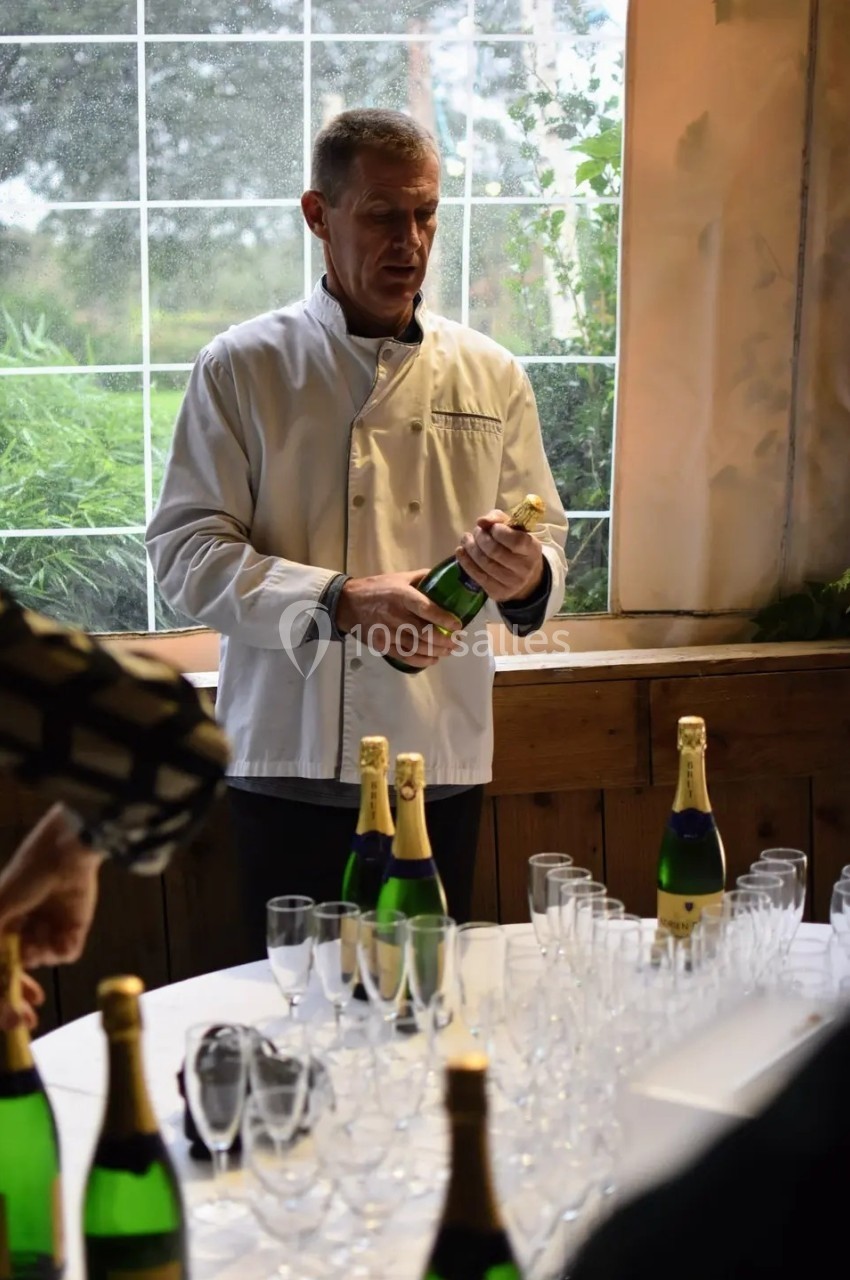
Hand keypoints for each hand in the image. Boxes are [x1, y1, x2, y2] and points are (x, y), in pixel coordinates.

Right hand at [0, 803, 103, 1027]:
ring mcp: (46, 931)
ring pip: (42, 961)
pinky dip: (64, 944)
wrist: (65, 855)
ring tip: (44, 923)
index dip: (1, 997)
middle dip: (21, 995)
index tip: (10, 1020)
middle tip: (28, 1016)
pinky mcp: (72, 929)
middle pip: (18, 975)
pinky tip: (64, 924)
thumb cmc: (24, 878)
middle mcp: (20, 931)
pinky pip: (66, 953)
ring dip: (41, 949)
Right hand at [336, 570, 462, 668]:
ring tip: (448, 650)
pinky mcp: (382, 645)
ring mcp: (387, 632)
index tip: (458, 625)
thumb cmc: (377, 588)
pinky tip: (433, 659)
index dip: (444, 619)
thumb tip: (445, 580)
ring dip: (436, 652)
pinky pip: (405, 656)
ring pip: (417, 647)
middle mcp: (395, 615)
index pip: (426, 609)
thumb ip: (422, 578)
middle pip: (424, 633)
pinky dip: (422, 660)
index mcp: (401, 595)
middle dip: (445, 640)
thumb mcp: (399, 577)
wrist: (347, 604)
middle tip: (457, 641)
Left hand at [457, 509, 544, 602]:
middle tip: (476, 532)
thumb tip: (481, 521)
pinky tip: (461, 551)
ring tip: (466, 539)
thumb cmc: (517, 546)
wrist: (525, 577)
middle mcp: (524, 568)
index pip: (514, 540)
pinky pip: (477, 576)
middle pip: (494, 551)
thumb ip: (498, 519)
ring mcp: (511, 582)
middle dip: (480, 538)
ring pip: (484, 563)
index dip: (498, 531)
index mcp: (532, 549)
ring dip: (470, 548)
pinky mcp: (497, 592)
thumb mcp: (514, 528)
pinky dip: (465, 561)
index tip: (492, 527)